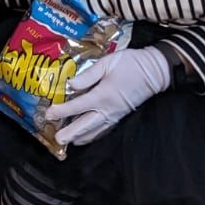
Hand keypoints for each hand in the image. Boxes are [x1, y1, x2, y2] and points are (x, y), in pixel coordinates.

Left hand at [48, 45, 172, 146]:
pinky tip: (88, 137)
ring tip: (69, 142)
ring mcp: (116, 114)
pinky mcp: (121, 115)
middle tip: (57, 140)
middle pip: (85, 124)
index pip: (77, 106)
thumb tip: (70, 85)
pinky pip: (105, 129)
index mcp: (102, 95)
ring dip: (81, 136)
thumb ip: (88, 75)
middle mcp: (108, 109)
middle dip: (70, 133)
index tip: (48, 114)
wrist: (156, 71)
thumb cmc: (131, 64)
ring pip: (95, 130)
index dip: (62, 111)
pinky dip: (94, 135)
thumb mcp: (107, 63)